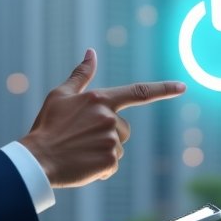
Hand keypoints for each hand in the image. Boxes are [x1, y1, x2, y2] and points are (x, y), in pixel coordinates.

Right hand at [20, 49, 184, 187]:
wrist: (37, 158)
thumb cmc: (47, 126)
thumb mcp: (61, 95)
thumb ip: (81, 75)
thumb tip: (91, 52)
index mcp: (100, 99)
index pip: (139, 92)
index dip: (163, 89)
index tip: (182, 86)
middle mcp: (109, 117)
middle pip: (124, 129)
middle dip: (109, 135)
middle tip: (82, 140)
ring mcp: (111, 140)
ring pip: (118, 148)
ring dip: (103, 152)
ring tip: (79, 152)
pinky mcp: (109, 161)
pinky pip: (112, 166)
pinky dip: (100, 168)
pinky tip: (82, 164)